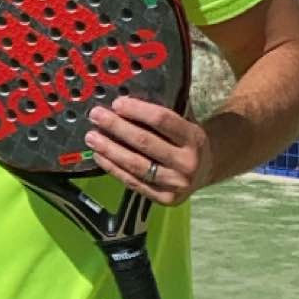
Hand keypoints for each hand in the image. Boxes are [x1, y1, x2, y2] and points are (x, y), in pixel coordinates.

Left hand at [84, 91, 213, 205]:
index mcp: (194, 137)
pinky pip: (133, 182)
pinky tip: (99, 156)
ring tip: (91, 137)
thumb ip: (162, 114)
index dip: (137, 110)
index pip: (163, 120)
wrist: (207, 171)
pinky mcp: (164, 199)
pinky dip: (113, 168)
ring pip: (136, 165)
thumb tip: (126, 99)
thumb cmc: (188, 141)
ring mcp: (175, 183)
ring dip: (109, 149)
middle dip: (117, 127)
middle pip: (145, 142)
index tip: (117, 103)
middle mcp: (187, 162)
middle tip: (96, 116)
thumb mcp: (186, 122)